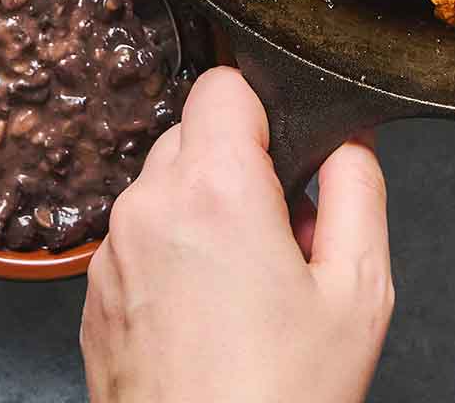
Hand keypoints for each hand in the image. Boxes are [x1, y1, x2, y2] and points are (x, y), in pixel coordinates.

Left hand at [82, 67, 392, 402]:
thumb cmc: (280, 398)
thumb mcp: (359, 289)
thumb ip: (360, 189)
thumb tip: (350, 142)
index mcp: (216, 189)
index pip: (223, 84)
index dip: (264, 108)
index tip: (287, 157)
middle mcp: (150, 208)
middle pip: (194, 134)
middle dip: (240, 164)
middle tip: (281, 232)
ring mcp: (112, 255)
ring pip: (164, 186)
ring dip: (205, 208)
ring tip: (249, 282)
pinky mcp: (94, 297)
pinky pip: (139, 237)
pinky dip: (173, 252)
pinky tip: (211, 311)